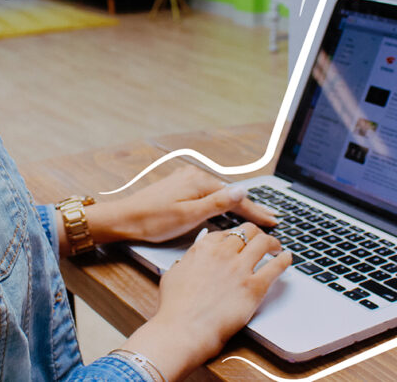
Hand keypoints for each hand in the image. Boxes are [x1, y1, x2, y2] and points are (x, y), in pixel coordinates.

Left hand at [89, 165, 277, 245]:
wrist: (123, 219)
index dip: (255, 211)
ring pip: (218, 194)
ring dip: (236, 206)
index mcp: (199, 181)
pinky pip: (207, 195)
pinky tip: (227, 211)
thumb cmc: (152, 221)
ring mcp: (185, 181)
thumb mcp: (189, 215)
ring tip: (255, 215)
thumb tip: (242, 191)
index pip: (235, 198)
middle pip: (229, 194)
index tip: (273, 220)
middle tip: (271, 218)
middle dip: (250, 207)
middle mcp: (194, 176)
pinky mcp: (179, 188)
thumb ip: (218, 204)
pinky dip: (221, 204)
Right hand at [120, 223, 290, 379]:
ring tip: (276, 248)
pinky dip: (284, 260)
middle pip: (247, 232)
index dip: (235, 235)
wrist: (183, 330)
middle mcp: (223, 253)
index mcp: (203, 249)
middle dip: (256, 233)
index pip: (226, 232)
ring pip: (263, 242)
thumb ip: (186, 262)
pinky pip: (276, 266)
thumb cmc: (174, 308)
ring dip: (272, 243)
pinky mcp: (254, 287)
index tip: (240, 241)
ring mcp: (239, 268)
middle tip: (260, 240)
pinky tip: (287, 258)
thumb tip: (192, 258)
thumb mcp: (173, 274)